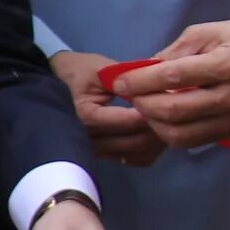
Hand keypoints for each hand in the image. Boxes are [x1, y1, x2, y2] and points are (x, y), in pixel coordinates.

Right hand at [50, 50, 165, 166]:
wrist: (54, 84)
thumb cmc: (79, 73)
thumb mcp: (103, 69)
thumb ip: (130, 82)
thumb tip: (162, 91)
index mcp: (88, 116)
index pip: (131, 121)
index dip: (155, 110)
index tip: (170, 98)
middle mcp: (90, 139)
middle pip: (138, 141)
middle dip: (160, 126)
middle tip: (175, 109)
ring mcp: (96, 150)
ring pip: (138, 153)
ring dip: (157, 140)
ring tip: (168, 121)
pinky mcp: (103, 155)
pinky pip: (134, 160)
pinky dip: (149, 151)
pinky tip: (154, 135)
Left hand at [107, 14, 229, 147]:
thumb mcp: (208, 32)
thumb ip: (174, 52)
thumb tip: (141, 70)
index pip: (175, 77)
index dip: (141, 81)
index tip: (120, 81)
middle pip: (175, 111)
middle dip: (142, 104)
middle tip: (129, 94)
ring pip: (180, 134)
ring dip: (153, 123)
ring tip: (143, 106)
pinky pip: (191, 141)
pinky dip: (169, 132)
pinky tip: (160, 117)